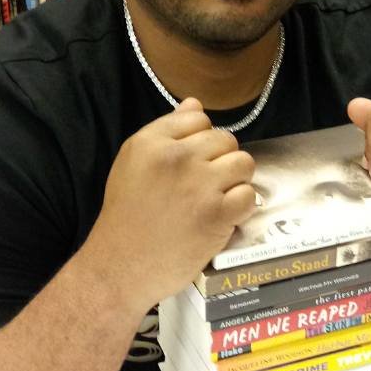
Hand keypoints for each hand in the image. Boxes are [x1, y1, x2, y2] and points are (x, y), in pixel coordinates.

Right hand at [88, 99, 255, 311]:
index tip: (192, 162)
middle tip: (206, 185)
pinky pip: (249, 195)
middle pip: (226, 139)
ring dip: (236, 181)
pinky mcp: (217, 214)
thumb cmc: (126, 216)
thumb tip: (195, 103)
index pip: (198, 117)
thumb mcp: (133, 162)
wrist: (121, 266)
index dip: (201, 139)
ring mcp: (200, 185)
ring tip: (217, 198)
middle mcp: (177, 158)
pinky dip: (241, 207)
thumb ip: (165, 131)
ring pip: (243, 163)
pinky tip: (223, 216)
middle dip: (221, 160)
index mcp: (152, 142)